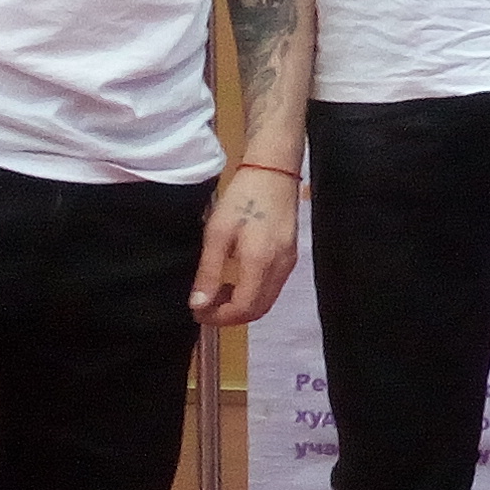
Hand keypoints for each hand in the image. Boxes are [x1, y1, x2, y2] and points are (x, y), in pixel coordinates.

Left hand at [192, 165, 301, 326]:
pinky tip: (236, 281)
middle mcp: (279, 268)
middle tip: (205, 307)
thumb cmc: (242, 198)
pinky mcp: (290, 256)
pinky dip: (253, 294)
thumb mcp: (217, 233)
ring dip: (242, 306)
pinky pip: (272, 288)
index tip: (198, 312)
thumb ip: (208, 271)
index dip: (219, 317)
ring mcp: (289, 263)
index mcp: (260, 263)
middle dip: (230, 316)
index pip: (243, 308)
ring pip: (267, 301)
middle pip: (258, 310)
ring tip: (217, 294)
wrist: (274, 172)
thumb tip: (198, 305)